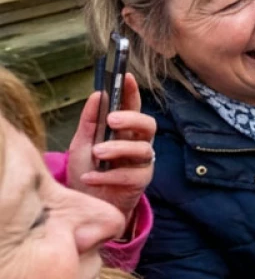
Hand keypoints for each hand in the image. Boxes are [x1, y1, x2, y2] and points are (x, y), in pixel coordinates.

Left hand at [67, 73, 155, 219]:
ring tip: (97, 153)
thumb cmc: (88, 169)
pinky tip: (90, 177)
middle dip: (133, 119)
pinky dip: (108, 175)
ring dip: (118, 148)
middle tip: (112, 120)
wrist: (88, 202)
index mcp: (125, 129)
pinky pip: (130, 175)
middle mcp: (138, 143)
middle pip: (148, 125)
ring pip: (142, 149)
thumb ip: (90, 121)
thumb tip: (97, 94)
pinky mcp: (140, 182)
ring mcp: (142, 163)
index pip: (133, 106)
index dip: (133, 91)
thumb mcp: (82, 143)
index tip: (127, 76)